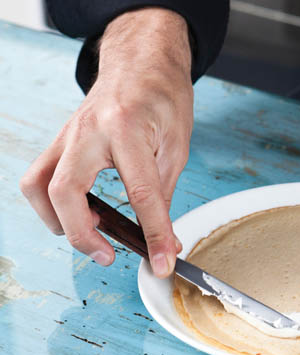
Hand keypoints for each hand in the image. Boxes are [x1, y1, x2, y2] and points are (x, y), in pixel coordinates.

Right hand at [20, 8, 192, 276]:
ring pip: (38, 186)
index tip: (162, 263)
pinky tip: (79, 214)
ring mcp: (68, 134)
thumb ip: (165, 195)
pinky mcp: (61, 140)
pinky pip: (40, 177)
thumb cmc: (163, 97)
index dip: (153, 234)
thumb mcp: (176, 146)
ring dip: (57, 220)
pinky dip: (52, 204)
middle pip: (66, 191)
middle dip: (83, 235)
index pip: (140, 194)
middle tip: (109, 256)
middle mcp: (88, 131)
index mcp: (127, 128)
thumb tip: (164, 242)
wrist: (141, 61)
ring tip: (90, 237)